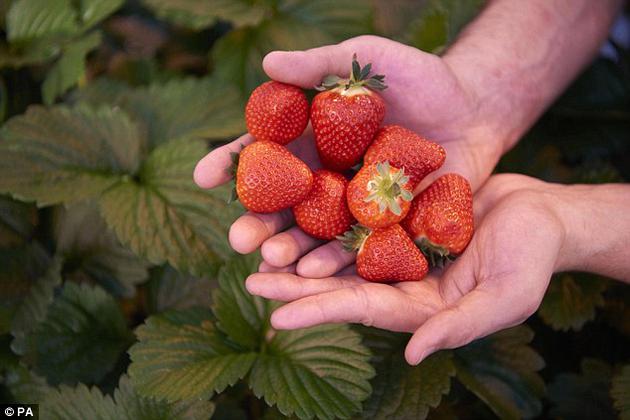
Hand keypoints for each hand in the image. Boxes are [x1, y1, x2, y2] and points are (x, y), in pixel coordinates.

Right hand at [194, 35, 503, 275]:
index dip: (233, 163)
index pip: (263, 152)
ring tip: (270, 260)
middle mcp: (323, 175)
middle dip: (257, 221)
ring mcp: (351, 203)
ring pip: (311, 232)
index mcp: (310, 138)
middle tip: (238, 239)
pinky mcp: (382, 225)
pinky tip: (315, 272)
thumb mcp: (368, 59)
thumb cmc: (421, 78)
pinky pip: (355, 247)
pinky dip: (334, 261)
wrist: (475, 109)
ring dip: (289, 249)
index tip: (204, 176)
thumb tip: (268, 62)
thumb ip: (320, 64)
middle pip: (281, 203)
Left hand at [245, 174, 573, 363]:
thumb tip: (411, 354)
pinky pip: (359, 211)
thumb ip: (460, 327)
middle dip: (294, 281)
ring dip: (302, 244)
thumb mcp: (504, 296)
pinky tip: (300, 198)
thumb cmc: (533, 258)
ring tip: (262, 241)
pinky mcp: (400, 212)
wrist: (543, 213)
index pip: (359, 308)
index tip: (276, 315)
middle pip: (337, 280)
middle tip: (250, 275)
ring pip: (339, 245)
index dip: (319, 311)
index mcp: (416, 304)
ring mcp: (396, 243)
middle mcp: (397, 276)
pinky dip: (329, 209)